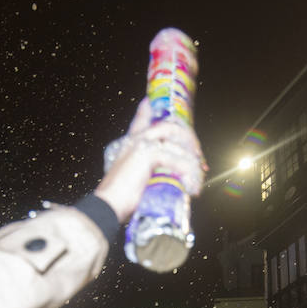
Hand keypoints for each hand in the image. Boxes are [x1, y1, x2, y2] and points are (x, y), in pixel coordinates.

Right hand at [95, 98, 205, 222]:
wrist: (108, 206)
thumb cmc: (120, 199)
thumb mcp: (135, 180)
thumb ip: (149, 172)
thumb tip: (171, 176)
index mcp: (129, 144)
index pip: (140, 120)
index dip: (146, 109)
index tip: (149, 101)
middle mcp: (135, 140)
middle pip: (169, 126)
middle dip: (188, 138)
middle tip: (198, 155)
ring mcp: (141, 144)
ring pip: (175, 141)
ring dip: (190, 159)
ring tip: (197, 176)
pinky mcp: (147, 154)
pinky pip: (175, 158)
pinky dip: (186, 172)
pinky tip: (190, 185)